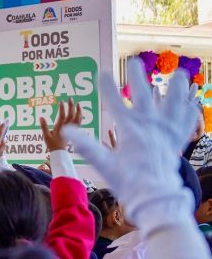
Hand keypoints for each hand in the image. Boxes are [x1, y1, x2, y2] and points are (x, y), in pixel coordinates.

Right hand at [39, 98, 81, 151]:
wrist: (59, 151)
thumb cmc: (52, 144)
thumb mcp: (46, 136)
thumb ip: (44, 126)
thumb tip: (41, 117)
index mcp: (60, 128)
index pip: (62, 116)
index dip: (62, 108)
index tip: (61, 101)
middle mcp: (67, 127)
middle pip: (71, 115)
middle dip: (71, 106)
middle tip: (70, 98)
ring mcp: (71, 129)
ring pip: (77, 118)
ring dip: (78, 111)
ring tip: (78, 104)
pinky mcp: (73, 131)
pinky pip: (79, 122)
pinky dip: (80, 116)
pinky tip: (79, 112)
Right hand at [62, 58, 199, 231]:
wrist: (154, 197)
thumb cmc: (127, 182)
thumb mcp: (104, 164)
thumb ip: (86, 146)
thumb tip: (67, 131)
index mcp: (130, 130)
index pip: (115, 103)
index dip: (107, 87)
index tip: (101, 72)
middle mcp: (150, 125)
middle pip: (143, 95)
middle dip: (136, 77)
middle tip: (133, 61)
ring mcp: (166, 132)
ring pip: (174, 103)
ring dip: (176, 88)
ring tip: (178, 74)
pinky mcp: (177, 141)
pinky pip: (186, 122)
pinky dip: (189, 111)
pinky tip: (192, 103)